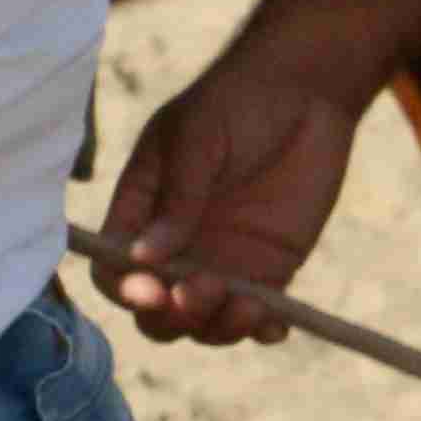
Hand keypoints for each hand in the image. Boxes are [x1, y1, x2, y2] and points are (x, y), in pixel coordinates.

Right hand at [97, 39, 372, 346]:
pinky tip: (273, 322)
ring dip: (217, 327)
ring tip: (247, 303)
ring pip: (204, 322)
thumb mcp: (197, 137)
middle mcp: (177, 245)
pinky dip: (261, 330)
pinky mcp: (269, 269)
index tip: (149, 289)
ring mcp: (223, 261)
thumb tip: (144, 257)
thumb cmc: (237, 101)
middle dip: (170, 316)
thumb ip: (177, 197)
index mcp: (143, 209)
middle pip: (155, 309)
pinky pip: (256, 318)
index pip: (114, 266)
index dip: (123, 287)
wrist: (306, 90)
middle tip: (200, 292)